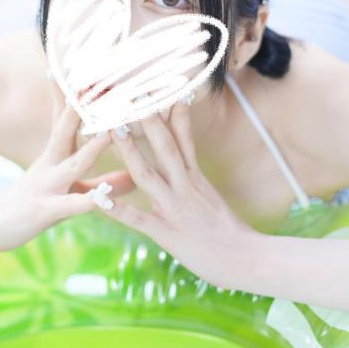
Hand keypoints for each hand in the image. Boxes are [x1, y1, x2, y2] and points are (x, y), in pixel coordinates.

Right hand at [0, 78, 134, 251]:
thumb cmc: (34, 205)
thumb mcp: (68, 191)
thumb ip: (99, 183)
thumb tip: (133, 177)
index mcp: (57, 154)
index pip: (68, 117)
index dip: (80, 95)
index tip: (94, 70)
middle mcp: (51, 163)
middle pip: (67, 129)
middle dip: (84, 108)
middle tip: (101, 84)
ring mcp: (47, 185)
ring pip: (74, 163)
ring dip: (92, 148)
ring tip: (109, 132)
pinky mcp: (45, 210)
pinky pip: (70, 205)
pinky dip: (88, 201)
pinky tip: (103, 198)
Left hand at [99, 101, 257, 290]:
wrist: (248, 260)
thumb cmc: (229, 232)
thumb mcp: (210, 197)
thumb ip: (193, 179)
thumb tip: (183, 162)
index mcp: (194, 177)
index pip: (182, 137)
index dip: (170, 112)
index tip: (160, 87)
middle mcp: (185, 186)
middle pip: (164, 146)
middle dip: (148, 119)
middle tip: (132, 92)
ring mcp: (176, 208)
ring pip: (148, 174)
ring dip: (130, 151)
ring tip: (113, 129)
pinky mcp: (168, 234)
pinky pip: (139, 220)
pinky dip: (119, 209)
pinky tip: (100, 199)